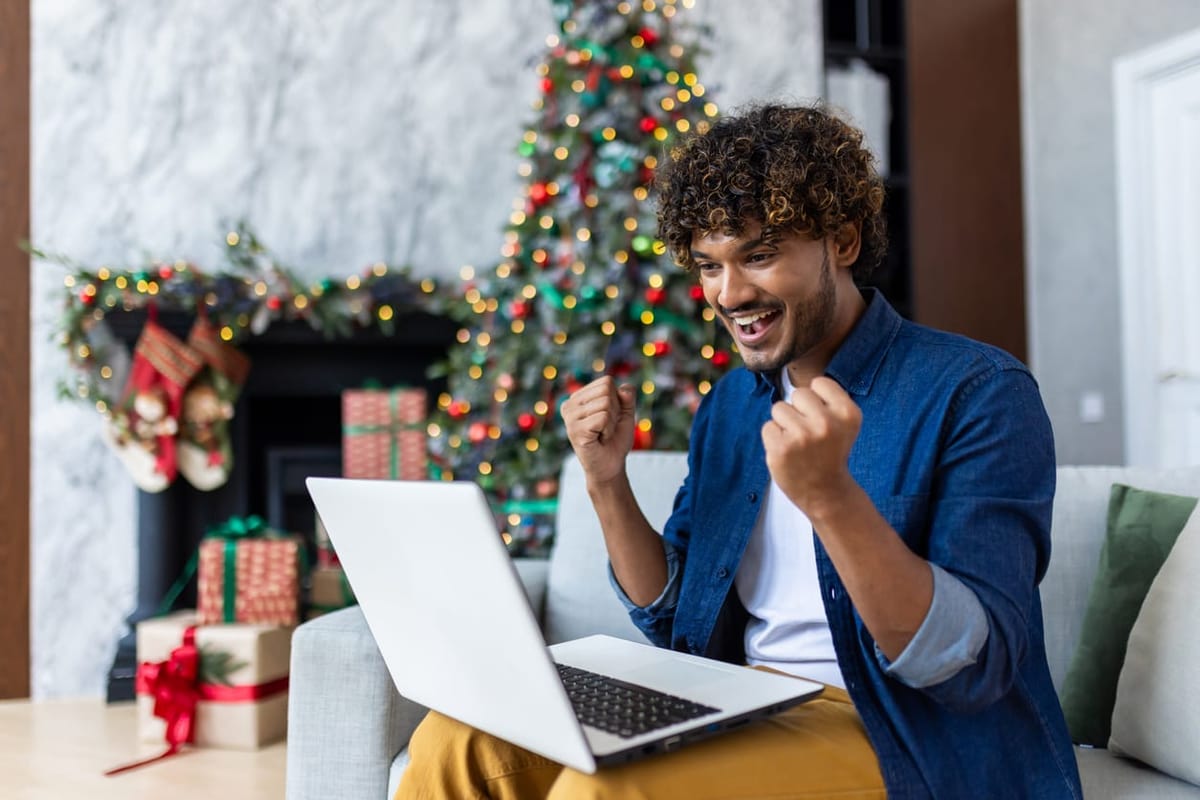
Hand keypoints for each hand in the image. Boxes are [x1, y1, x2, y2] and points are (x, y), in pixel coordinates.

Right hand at [561, 376, 635, 485]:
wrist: (610, 466)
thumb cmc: (615, 440)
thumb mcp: (625, 414)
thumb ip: (627, 397)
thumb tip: (624, 388)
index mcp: (578, 397)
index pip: (606, 381)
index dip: (617, 400)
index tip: (609, 417)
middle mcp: (569, 404)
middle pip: (606, 389)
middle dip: (615, 410)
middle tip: (606, 426)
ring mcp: (570, 417)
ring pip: (605, 403)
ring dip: (612, 421)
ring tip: (602, 433)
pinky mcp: (575, 429)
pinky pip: (603, 417)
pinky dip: (608, 429)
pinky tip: (600, 439)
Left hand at [761, 376, 861, 516]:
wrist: (825, 492)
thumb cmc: (830, 452)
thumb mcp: (843, 423)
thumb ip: (827, 399)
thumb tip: (793, 376)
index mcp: (847, 413)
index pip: (819, 383)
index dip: (817, 400)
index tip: (823, 419)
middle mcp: (826, 423)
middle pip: (798, 394)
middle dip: (799, 410)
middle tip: (809, 434)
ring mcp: (802, 437)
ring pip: (779, 408)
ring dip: (785, 424)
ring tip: (798, 444)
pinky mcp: (780, 449)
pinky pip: (768, 427)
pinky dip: (774, 439)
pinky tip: (788, 453)